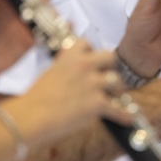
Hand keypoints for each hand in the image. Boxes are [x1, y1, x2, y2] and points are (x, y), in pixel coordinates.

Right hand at [4, 40, 130, 146]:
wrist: (32, 117)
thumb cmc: (36, 98)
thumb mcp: (49, 71)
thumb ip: (64, 62)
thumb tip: (66, 43)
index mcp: (70, 55)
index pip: (87, 43)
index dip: (90, 53)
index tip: (91, 60)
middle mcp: (84, 65)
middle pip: (110, 57)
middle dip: (110, 67)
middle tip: (107, 76)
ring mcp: (93, 83)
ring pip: (117, 81)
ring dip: (117, 90)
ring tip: (115, 97)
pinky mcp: (98, 103)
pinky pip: (118, 108)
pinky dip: (124, 115)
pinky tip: (128, 118)